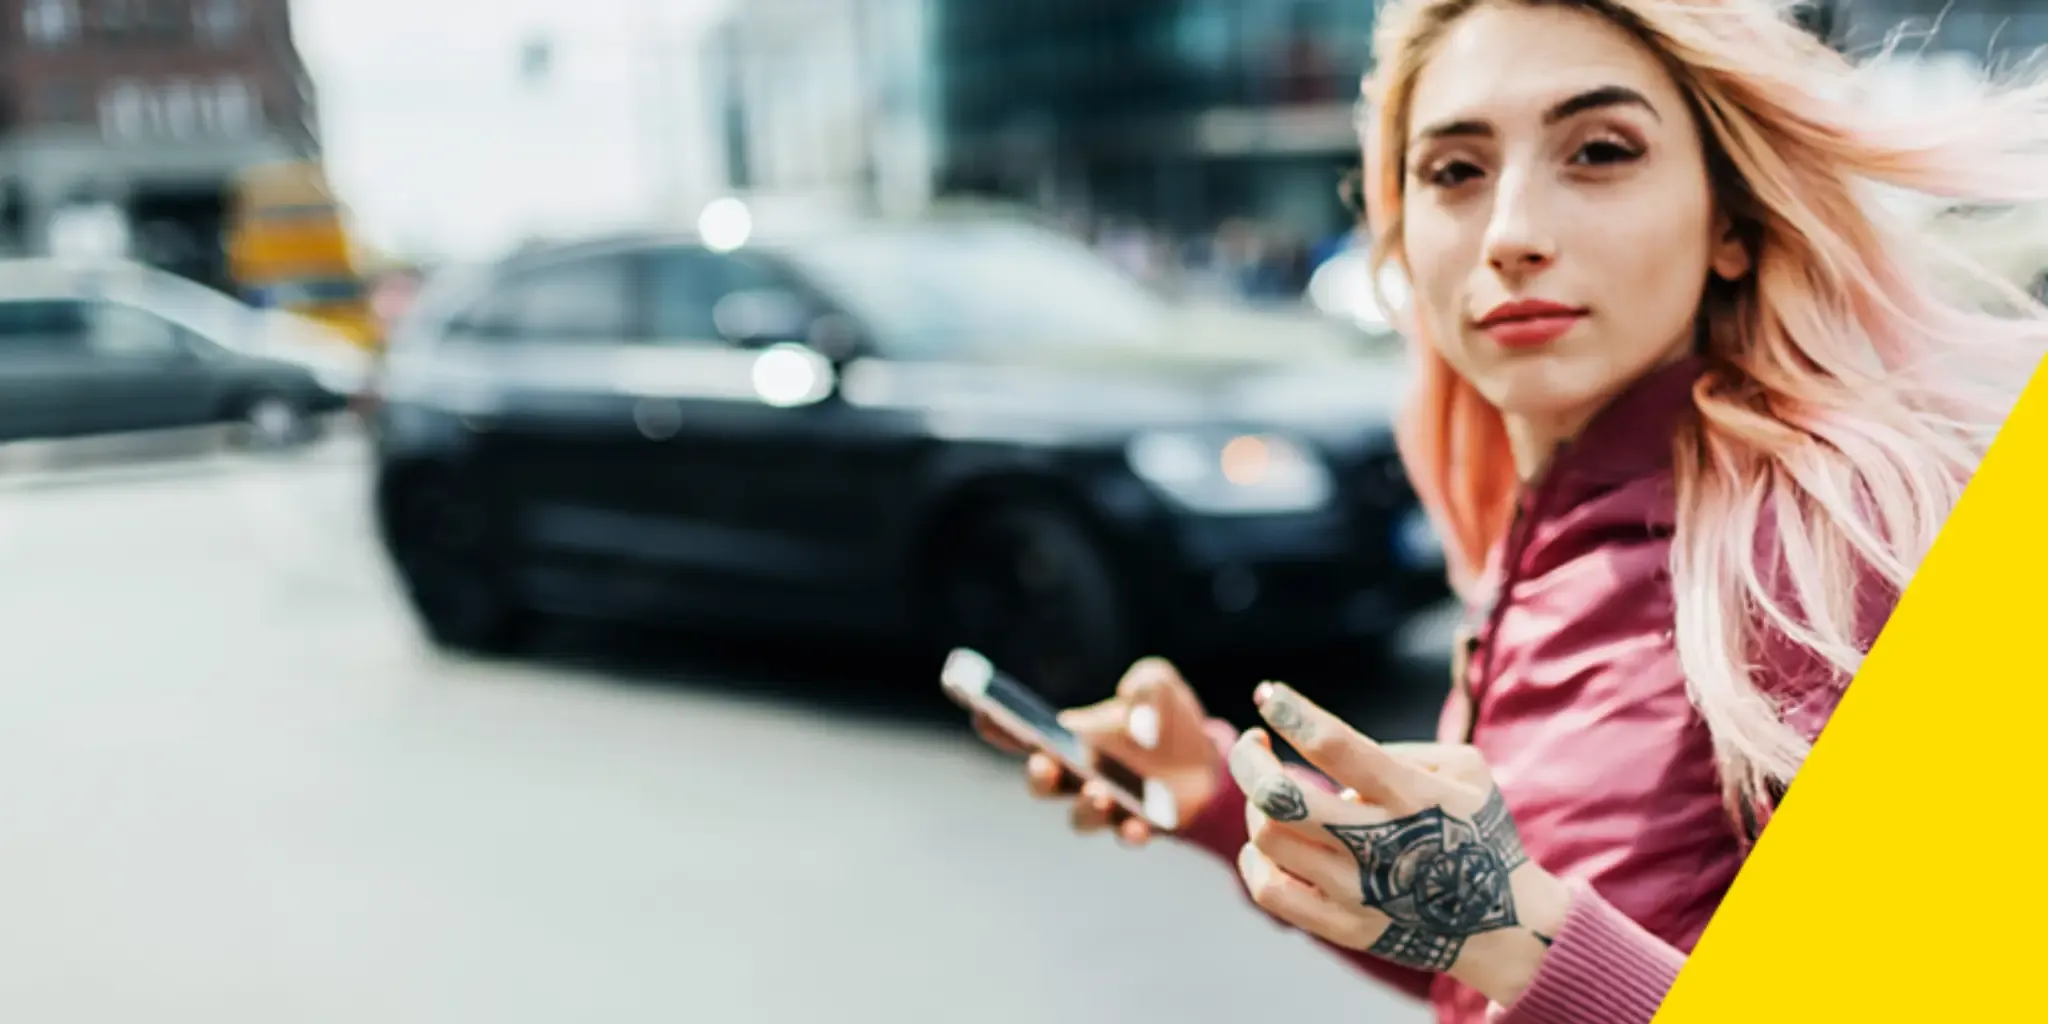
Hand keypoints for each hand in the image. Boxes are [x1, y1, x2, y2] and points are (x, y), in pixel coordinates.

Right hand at [973, 658, 1221, 846]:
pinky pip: (1125, 834)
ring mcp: (1107, 804)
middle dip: (1038, 776)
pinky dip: (1129, 832)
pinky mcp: (1140, 825)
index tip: (981, 712)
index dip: (996, 725)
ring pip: (1080, 817)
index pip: (1022, 733)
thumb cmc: (1169, 718)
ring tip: (1100, 794)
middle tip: (1044, 764)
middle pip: (1041, 782)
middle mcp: (1079, 775)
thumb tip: (1134, 716)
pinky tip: (1139, 825)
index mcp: (1071, 737)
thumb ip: (1147, 683)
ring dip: (1084, 808)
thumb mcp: (1160, 684)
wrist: (1209, 761)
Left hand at [1226, 682, 1573, 1007]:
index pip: (1335, 746)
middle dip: (1250, 759)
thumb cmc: (1475, 830)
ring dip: (1256, 804)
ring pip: (1267, 837)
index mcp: (1411, 796)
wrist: (1504, 923)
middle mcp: (1379, 845)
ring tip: (1273, 794)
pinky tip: (1269, 842)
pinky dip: (1255, 857)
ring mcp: (1358, 892)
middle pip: (1279, 796)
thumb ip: (1399, 750)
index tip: (1269, 694)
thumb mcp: (1465, 771)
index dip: (1292, 714)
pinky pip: (1269, 891)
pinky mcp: (1343, 927)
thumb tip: (1332, 753)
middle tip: (1254, 743)